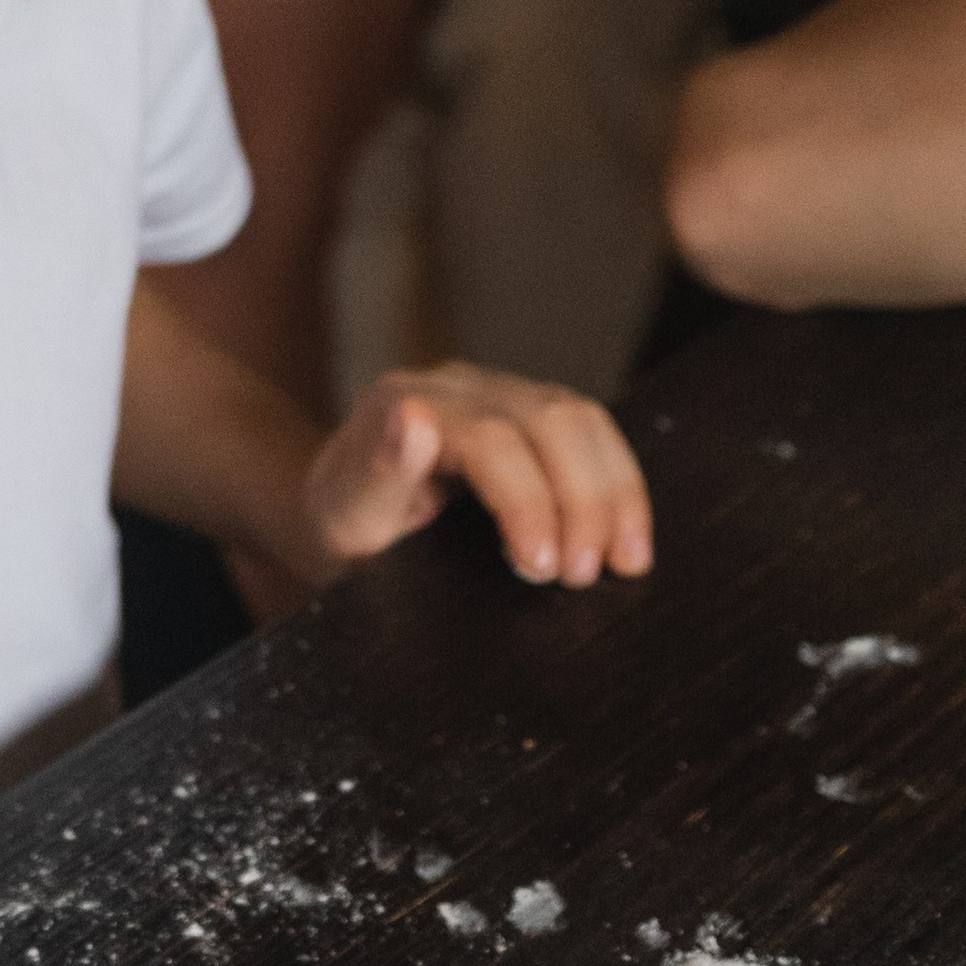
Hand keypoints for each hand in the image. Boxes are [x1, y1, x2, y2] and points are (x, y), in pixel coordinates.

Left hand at [303, 363, 653, 589]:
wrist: (338, 517)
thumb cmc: (340, 527)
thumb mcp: (342, 519)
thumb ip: (376, 474)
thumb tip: (413, 419)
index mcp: (406, 402)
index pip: (491, 438)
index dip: (527, 502)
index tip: (540, 568)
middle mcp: (459, 386)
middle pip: (551, 421)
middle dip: (582, 502)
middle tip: (581, 578)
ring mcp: (501, 393)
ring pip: (583, 421)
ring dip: (614, 494)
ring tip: (622, 565)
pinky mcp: (532, 415)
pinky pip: (592, 435)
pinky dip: (619, 487)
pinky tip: (627, 543)